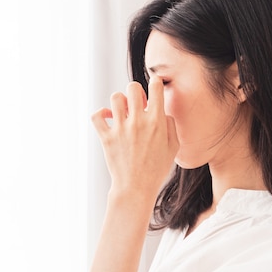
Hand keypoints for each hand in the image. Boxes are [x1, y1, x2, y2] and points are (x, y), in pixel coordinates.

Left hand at [92, 76, 178, 198]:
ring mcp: (121, 129)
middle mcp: (138, 122)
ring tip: (123, 112)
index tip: (154, 90)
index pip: (156, 88)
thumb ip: (170, 125)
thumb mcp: (173, 147)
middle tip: (137, 104)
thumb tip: (163, 112)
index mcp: (157, 122)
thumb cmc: (156, 169)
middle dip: (135, 91)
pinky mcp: (106, 137)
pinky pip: (97, 116)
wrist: (136, 188)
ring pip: (115, 98)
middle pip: (132, 87)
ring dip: (120, 102)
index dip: (155, 84)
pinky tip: (108, 119)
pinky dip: (101, 114)